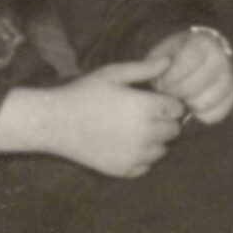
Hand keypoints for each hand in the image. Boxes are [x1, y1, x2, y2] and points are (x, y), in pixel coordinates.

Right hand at [0, 61, 185, 177]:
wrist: (56, 122)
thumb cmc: (84, 92)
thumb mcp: (112, 74)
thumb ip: (144, 69)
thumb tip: (169, 62)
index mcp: (146, 107)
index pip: (177, 109)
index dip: (166, 103)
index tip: (151, 100)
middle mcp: (147, 133)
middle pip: (173, 130)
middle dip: (162, 121)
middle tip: (140, 115)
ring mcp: (137, 155)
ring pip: (162, 150)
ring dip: (153, 140)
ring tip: (131, 130)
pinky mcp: (125, 170)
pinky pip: (146, 165)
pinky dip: (140, 157)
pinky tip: (123, 145)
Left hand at [143, 28, 232, 125]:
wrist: (200, 57)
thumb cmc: (176, 56)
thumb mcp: (163, 51)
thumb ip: (155, 62)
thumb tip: (160, 74)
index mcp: (202, 41)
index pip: (189, 61)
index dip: (171, 77)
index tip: (160, 83)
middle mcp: (221, 56)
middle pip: (199, 83)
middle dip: (178, 92)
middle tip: (169, 93)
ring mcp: (230, 76)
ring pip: (209, 99)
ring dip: (190, 104)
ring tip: (180, 100)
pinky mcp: (232, 94)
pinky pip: (219, 112)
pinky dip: (202, 116)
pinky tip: (193, 109)